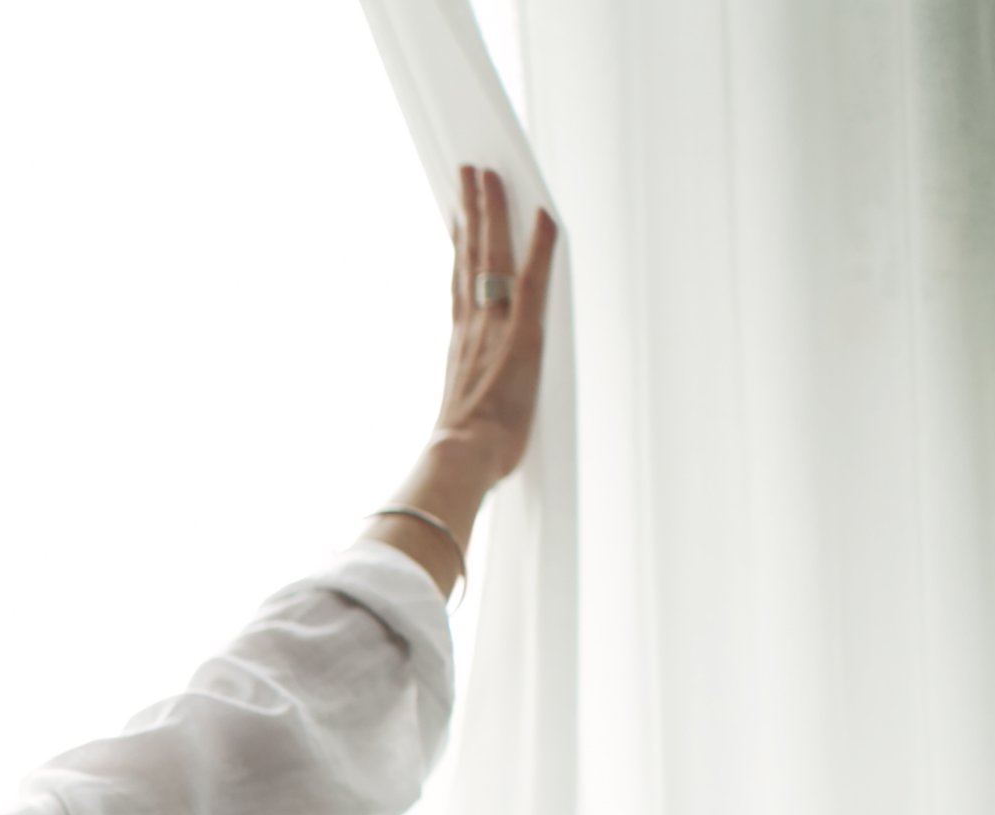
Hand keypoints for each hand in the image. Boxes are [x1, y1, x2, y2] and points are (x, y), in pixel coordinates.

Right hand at [360, 166, 560, 595]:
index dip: (459, 246)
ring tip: (488, 176)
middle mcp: (472, 329)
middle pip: (471, 256)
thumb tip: (449, 431)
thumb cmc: (461, 458)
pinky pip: (533, 278)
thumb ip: (458, 412)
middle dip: (471, 211)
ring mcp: (495, 328)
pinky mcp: (522, 334)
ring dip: (493, 212)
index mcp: (459, 347)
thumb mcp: (458, 426)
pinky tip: (545, 214)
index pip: (459, 283)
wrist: (460, 461)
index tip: (456, 215)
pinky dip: (540, 245)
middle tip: (468, 172)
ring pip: (493, 255)